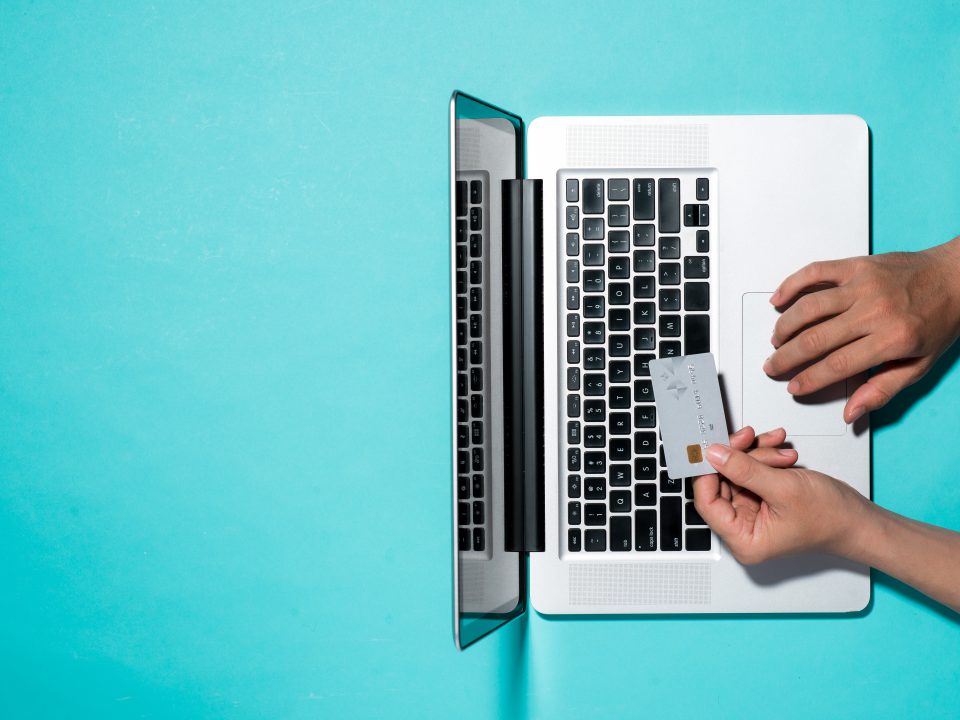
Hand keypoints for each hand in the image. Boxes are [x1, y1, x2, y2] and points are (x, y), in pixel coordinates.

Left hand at [693, 434, 869, 563]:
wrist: (858, 519)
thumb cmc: (831, 518)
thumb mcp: (783, 488)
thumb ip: (744, 470)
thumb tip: (714, 455)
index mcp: (743, 539)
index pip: (707, 502)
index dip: (707, 473)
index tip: (712, 447)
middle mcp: (743, 528)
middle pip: (721, 482)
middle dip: (739, 457)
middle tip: (748, 437)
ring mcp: (752, 512)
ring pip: (736, 471)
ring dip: (756, 454)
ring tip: (779, 450)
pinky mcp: (761, 498)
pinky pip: (751, 470)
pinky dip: (763, 456)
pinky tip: (778, 449)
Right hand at [764, 237, 959, 422]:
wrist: (957, 276)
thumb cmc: (940, 319)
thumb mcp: (919, 365)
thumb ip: (883, 389)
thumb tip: (852, 412)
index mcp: (893, 338)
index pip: (837, 365)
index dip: (810, 379)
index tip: (794, 386)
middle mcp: (875, 309)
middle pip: (816, 338)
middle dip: (787, 357)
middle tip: (774, 366)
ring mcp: (863, 284)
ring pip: (809, 307)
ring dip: (785, 327)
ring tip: (776, 340)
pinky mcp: (856, 265)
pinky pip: (814, 272)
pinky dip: (791, 285)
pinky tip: (779, 301)